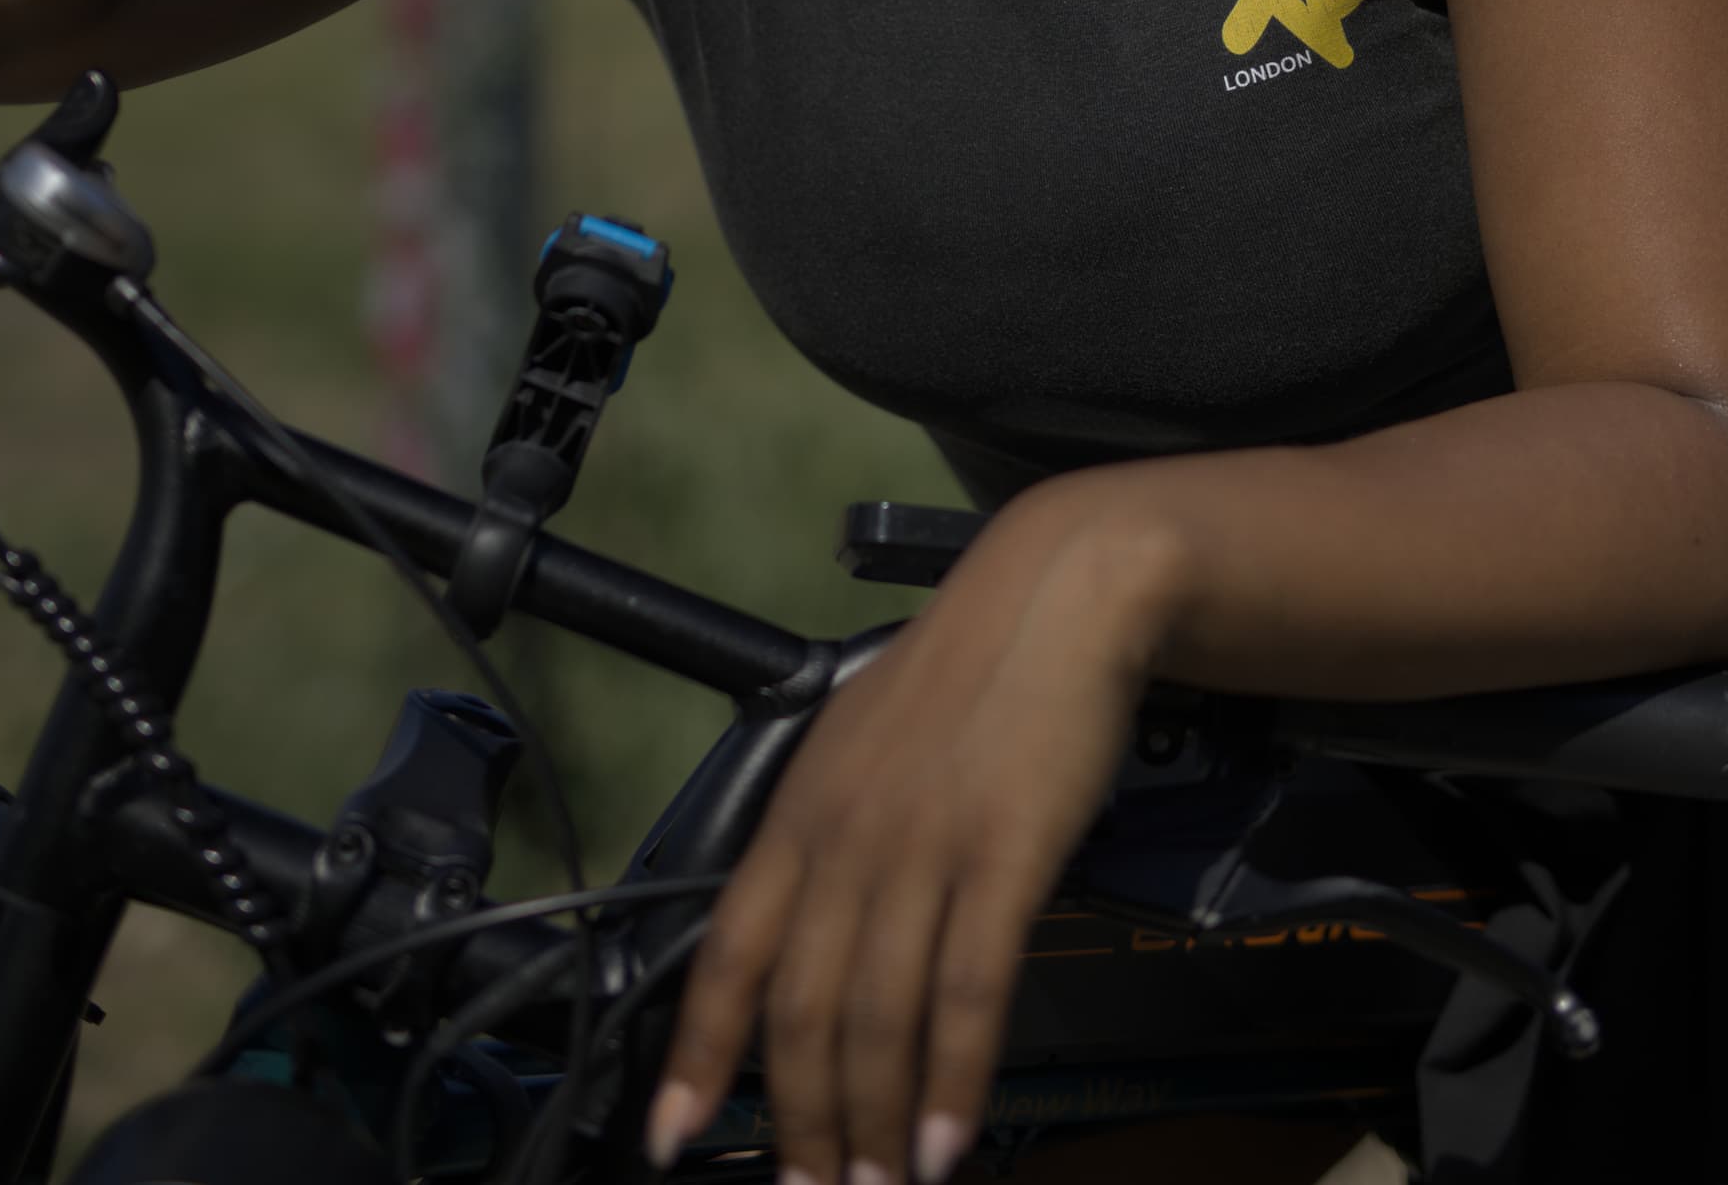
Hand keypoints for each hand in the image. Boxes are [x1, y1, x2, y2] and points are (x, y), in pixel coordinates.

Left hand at [646, 493, 1178, 1184]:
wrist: (1056, 596)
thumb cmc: (964, 678)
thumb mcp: (862, 749)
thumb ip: (832, 841)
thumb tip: (815, 945)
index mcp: (799, 815)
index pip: (728, 954)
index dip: (699, 1055)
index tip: (671, 1139)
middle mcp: (845, 839)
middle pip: (801, 1010)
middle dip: (802, 1125)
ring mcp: (923, 848)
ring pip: (878, 1018)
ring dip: (877, 1128)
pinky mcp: (1004, 854)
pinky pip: (969, 990)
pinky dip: (955, 1081)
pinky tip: (952, 1145)